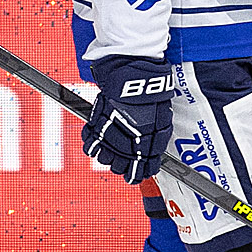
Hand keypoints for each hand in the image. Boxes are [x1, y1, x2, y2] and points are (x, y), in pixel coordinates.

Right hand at [82, 55, 174, 183]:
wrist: (133, 76)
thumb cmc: (150, 96)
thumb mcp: (163, 120)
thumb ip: (157, 140)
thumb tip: (153, 156)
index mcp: (147, 144)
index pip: (141, 170)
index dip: (137, 174)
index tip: (135, 175)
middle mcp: (128, 142)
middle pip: (119, 167)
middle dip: (121, 166)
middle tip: (123, 160)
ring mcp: (110, 133)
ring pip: (104, 159)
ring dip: (107, 157)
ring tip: (110, 151)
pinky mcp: (96, 123)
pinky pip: (89, 144)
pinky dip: (92, 145)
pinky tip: (97, 143)